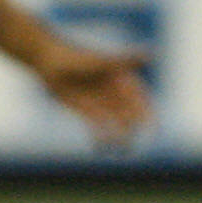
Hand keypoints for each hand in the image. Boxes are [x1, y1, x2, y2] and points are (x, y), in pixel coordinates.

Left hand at [35, 39, 152, 145]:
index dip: (149, 114)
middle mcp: (115, 93)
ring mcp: (102, 103)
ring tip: (121, 149)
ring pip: (116, 124)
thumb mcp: (103, 62)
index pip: (142, 100)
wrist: (49, 62)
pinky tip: (99, 147)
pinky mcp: (86, 112)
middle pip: (130, 115)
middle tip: (130, 143)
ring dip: (120, 138)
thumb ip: (127, 61)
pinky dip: (100, 138)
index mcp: (124, 80)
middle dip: (133, 129)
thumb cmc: (77, 57)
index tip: (152, 129)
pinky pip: (98, 128)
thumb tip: (152, 53)